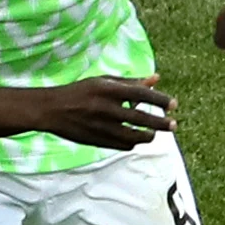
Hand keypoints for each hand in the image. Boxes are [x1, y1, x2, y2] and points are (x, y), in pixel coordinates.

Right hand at [32, 75, 174, 148]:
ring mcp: (100, 126)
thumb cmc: (81, 92)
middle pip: (141, 118)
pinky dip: (132, 143)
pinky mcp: (96, 140)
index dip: (161, 100)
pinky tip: (136, 139)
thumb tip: (157, 79)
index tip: (174, 104)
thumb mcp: (104, 81)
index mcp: (108, 90)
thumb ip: (131, 82)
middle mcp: (106, 108)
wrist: (51, 110)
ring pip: (133, 137)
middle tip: (173, 125)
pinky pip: (122, 145)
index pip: (142, 95)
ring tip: (153, 133)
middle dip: (161, 123)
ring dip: (148, 136)